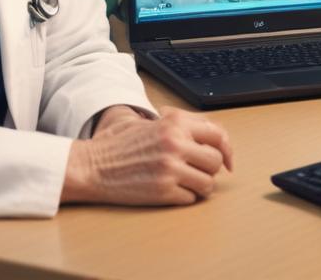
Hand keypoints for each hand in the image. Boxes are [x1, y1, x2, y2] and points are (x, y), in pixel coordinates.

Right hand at [62, 107, 232, 205]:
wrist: (92, 166)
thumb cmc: (119, 144)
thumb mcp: (152, 122)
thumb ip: (182, 124)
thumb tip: (213, 136)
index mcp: (175, 124)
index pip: (218, 135)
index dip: (227, 149)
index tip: (228, 161)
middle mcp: (176, 144)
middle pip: (216, 161)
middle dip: (209, 169)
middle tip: (196, 171)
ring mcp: (170, 168)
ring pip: (208, 183)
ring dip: (200, 186)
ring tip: (184, 182)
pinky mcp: (163, 191)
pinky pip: (190, 198)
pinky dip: (184, 197)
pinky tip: (170, 190)